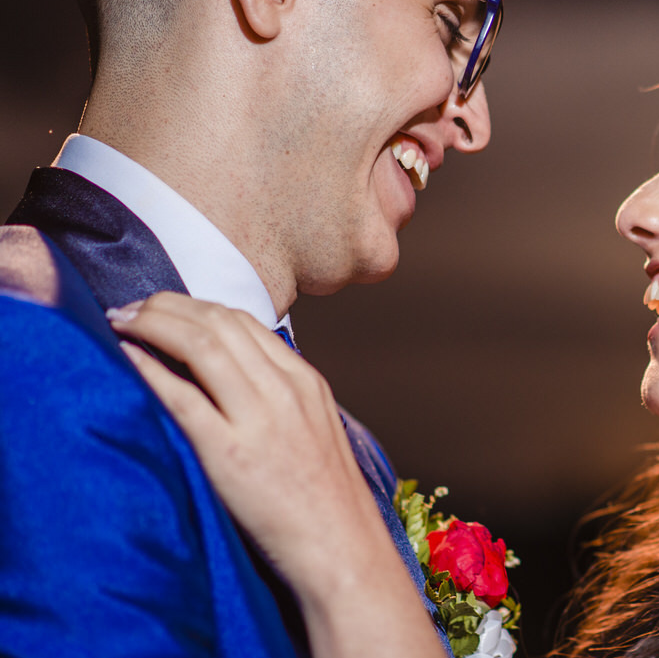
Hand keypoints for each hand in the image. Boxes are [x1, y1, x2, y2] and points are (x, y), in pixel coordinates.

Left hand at [110, 292, 443, 657]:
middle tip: (131, 309)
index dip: (195, 306)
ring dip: (152, 324)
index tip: (162, 309)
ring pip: (200, 344)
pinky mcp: (230, 455)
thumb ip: (280, 398)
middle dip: (165, 306)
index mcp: (305, 382)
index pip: (243, 321)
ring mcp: (260, 421)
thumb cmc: (324, 502)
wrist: (341, 548)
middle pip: (218, 323)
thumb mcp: (314, 430)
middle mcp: (285, 391)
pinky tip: (125, 357)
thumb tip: (228, 377)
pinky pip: (181, 396)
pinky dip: (147, 367)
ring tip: (121, 323)